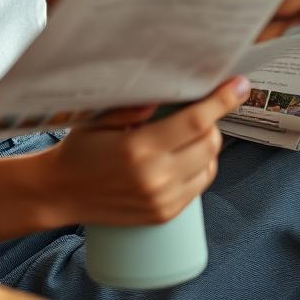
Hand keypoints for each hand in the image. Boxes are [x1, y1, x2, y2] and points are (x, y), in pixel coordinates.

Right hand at [33, 77, 248, 226]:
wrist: (60, 193)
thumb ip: (135, 104)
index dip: (221, 100)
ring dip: (207, 143)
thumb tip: (170, 87)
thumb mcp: (100, 117)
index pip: (195, 120)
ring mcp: (163, 199)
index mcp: (139, 147)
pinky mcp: (165, 214)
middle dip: (213, 119)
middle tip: (201, 106)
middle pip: (209, 141)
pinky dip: (200, 165)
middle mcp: (156, 176)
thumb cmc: (78, 150)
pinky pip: (199, 185)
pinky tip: (184, 155)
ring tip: (189, 131)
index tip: (239, 85)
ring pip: (209, 163)